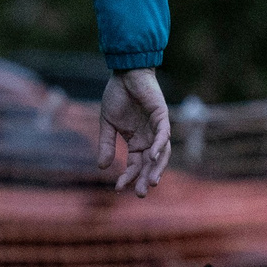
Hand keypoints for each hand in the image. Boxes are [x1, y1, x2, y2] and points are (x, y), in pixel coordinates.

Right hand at [98, 68, 172, 195]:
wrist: (125, 72)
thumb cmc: (117, 95)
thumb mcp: (107, 123)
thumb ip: (106, 144)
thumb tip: (101, 167)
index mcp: (136, 141)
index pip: (134, 164)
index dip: (127, 176)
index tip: (118, 188)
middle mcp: (149, 138)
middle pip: (149, 164)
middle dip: (144, 179)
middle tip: (139, 194)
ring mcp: (157, 128)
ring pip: (161, 153)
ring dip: (156, 168)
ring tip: (150, 182)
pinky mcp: (162, 116)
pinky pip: (164, 134)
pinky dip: (160, 146)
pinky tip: (152, 157)